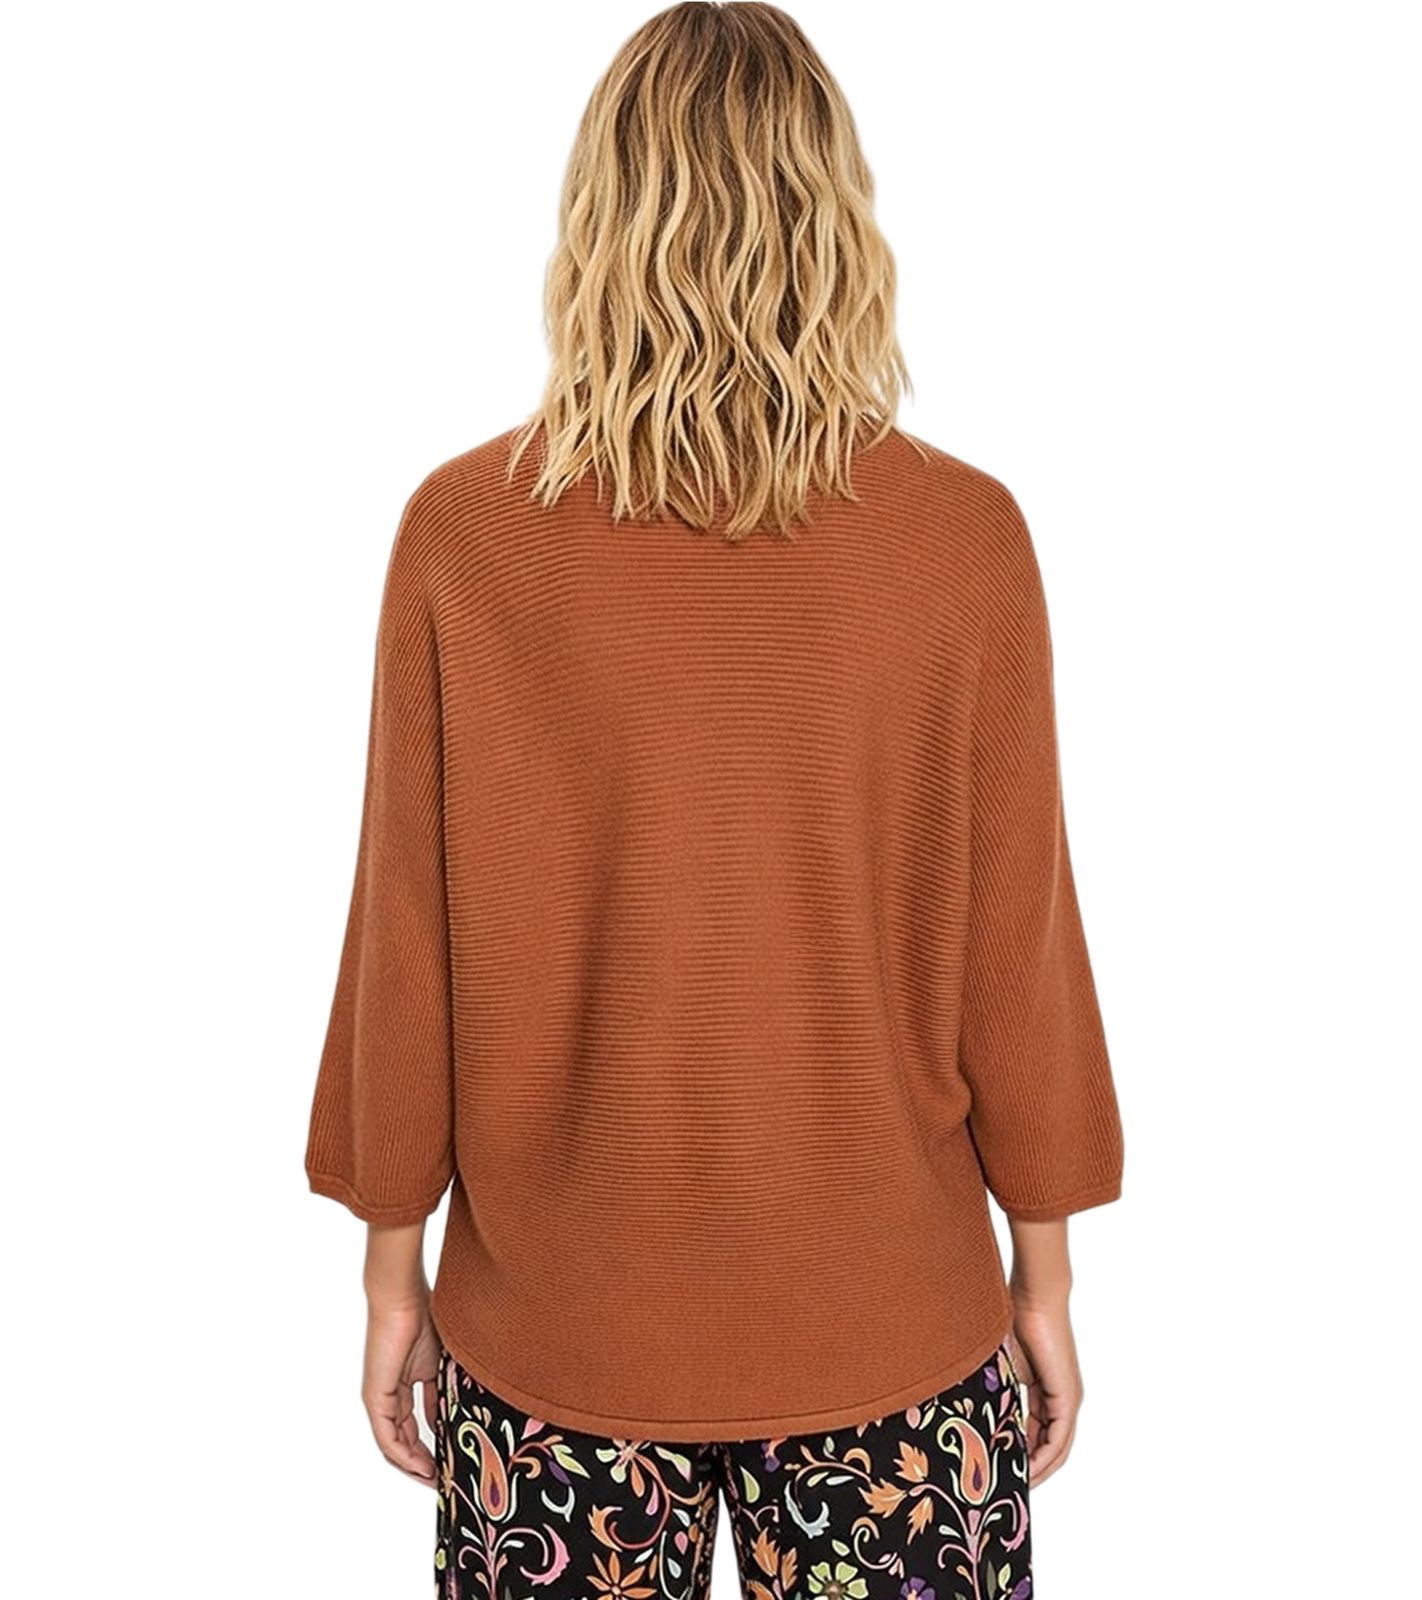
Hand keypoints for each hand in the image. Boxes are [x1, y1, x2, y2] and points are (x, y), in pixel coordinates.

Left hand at [362, 1292, 441, 1483]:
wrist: (402, 1297)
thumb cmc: (425, 1316)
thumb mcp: (442, 1360)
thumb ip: (446, 1388)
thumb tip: (458, 1417)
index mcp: (404, 1386)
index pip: (416, 1426)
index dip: (433, 1447)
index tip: (451, 1462)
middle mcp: (388, 1397)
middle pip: (403, 1441)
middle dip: (423, 1463)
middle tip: (444, 1479)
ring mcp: (379, 1399)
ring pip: (393, 1445)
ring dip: (413, 1466)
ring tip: (435, 1480)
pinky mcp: (375, 1398)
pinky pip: (387, 1437)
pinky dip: (403, 1455)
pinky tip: (422, 1466)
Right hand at [1008, 1294, 1082, 1487]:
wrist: (1033, 1295)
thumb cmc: (1013, 1317)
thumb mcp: (999, 1362)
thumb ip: (994, 1385)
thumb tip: (969, 1403)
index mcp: (1045, 1390)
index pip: (1035, 1432)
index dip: (1020, 1453)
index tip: (1000, 1470)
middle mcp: (1061, 1398)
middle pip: (1048, 1446)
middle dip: (1029, 1469)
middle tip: (1005, 1488)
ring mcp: (1067, 1398)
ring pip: (1056, 1448)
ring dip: (1038, 1469)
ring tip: (1014, 1488)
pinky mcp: (1068, 1396)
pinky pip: (1059, 1439)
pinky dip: (1045, 1458)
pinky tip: (1028, 1472)